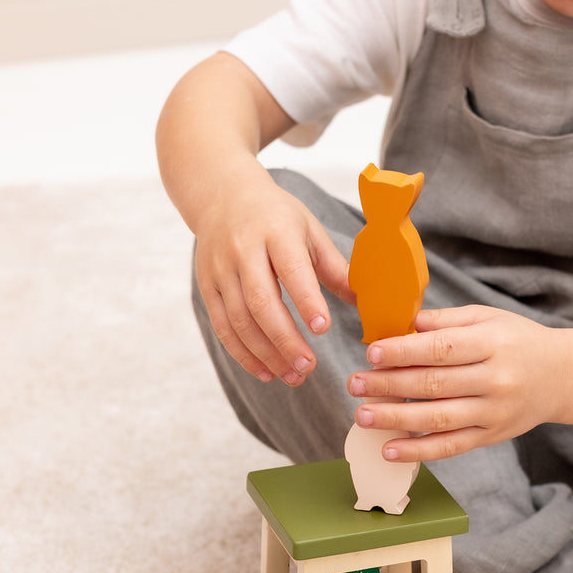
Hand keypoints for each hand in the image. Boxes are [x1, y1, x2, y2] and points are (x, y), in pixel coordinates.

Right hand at [196, 174, 353, 383]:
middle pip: (261, 301)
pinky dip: (243, 354)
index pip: (291, 269)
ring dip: (266, 354)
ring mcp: (220, 270)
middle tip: (308, 367)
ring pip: (239, 320)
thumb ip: (334, 267)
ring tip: (293, 376)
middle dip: (284, 340)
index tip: (322, 328)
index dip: (306, 300)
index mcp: (276, 231)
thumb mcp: (309, 230)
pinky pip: (223, 327)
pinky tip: (266, 371)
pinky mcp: (207, 286)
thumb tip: (365, 302)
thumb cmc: (276, 216)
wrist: (223, 196)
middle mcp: (243, 250)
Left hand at [346, 304, 556, 460]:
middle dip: (389, 385)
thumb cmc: (517, 341)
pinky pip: (451, 446)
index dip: (405, 351)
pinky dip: (418, 450)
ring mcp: (494, 412)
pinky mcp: (491, 437)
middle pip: (435, 384)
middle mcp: (496, 379)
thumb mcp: (487, 318)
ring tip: (363, 415)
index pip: (442, 348)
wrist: (562, 376)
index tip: (372, 353)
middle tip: (354, 383)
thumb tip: (403, 323)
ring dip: (396, 419)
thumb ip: (446, 321)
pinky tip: (390, 449)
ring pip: (439, 418)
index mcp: (493, 343)